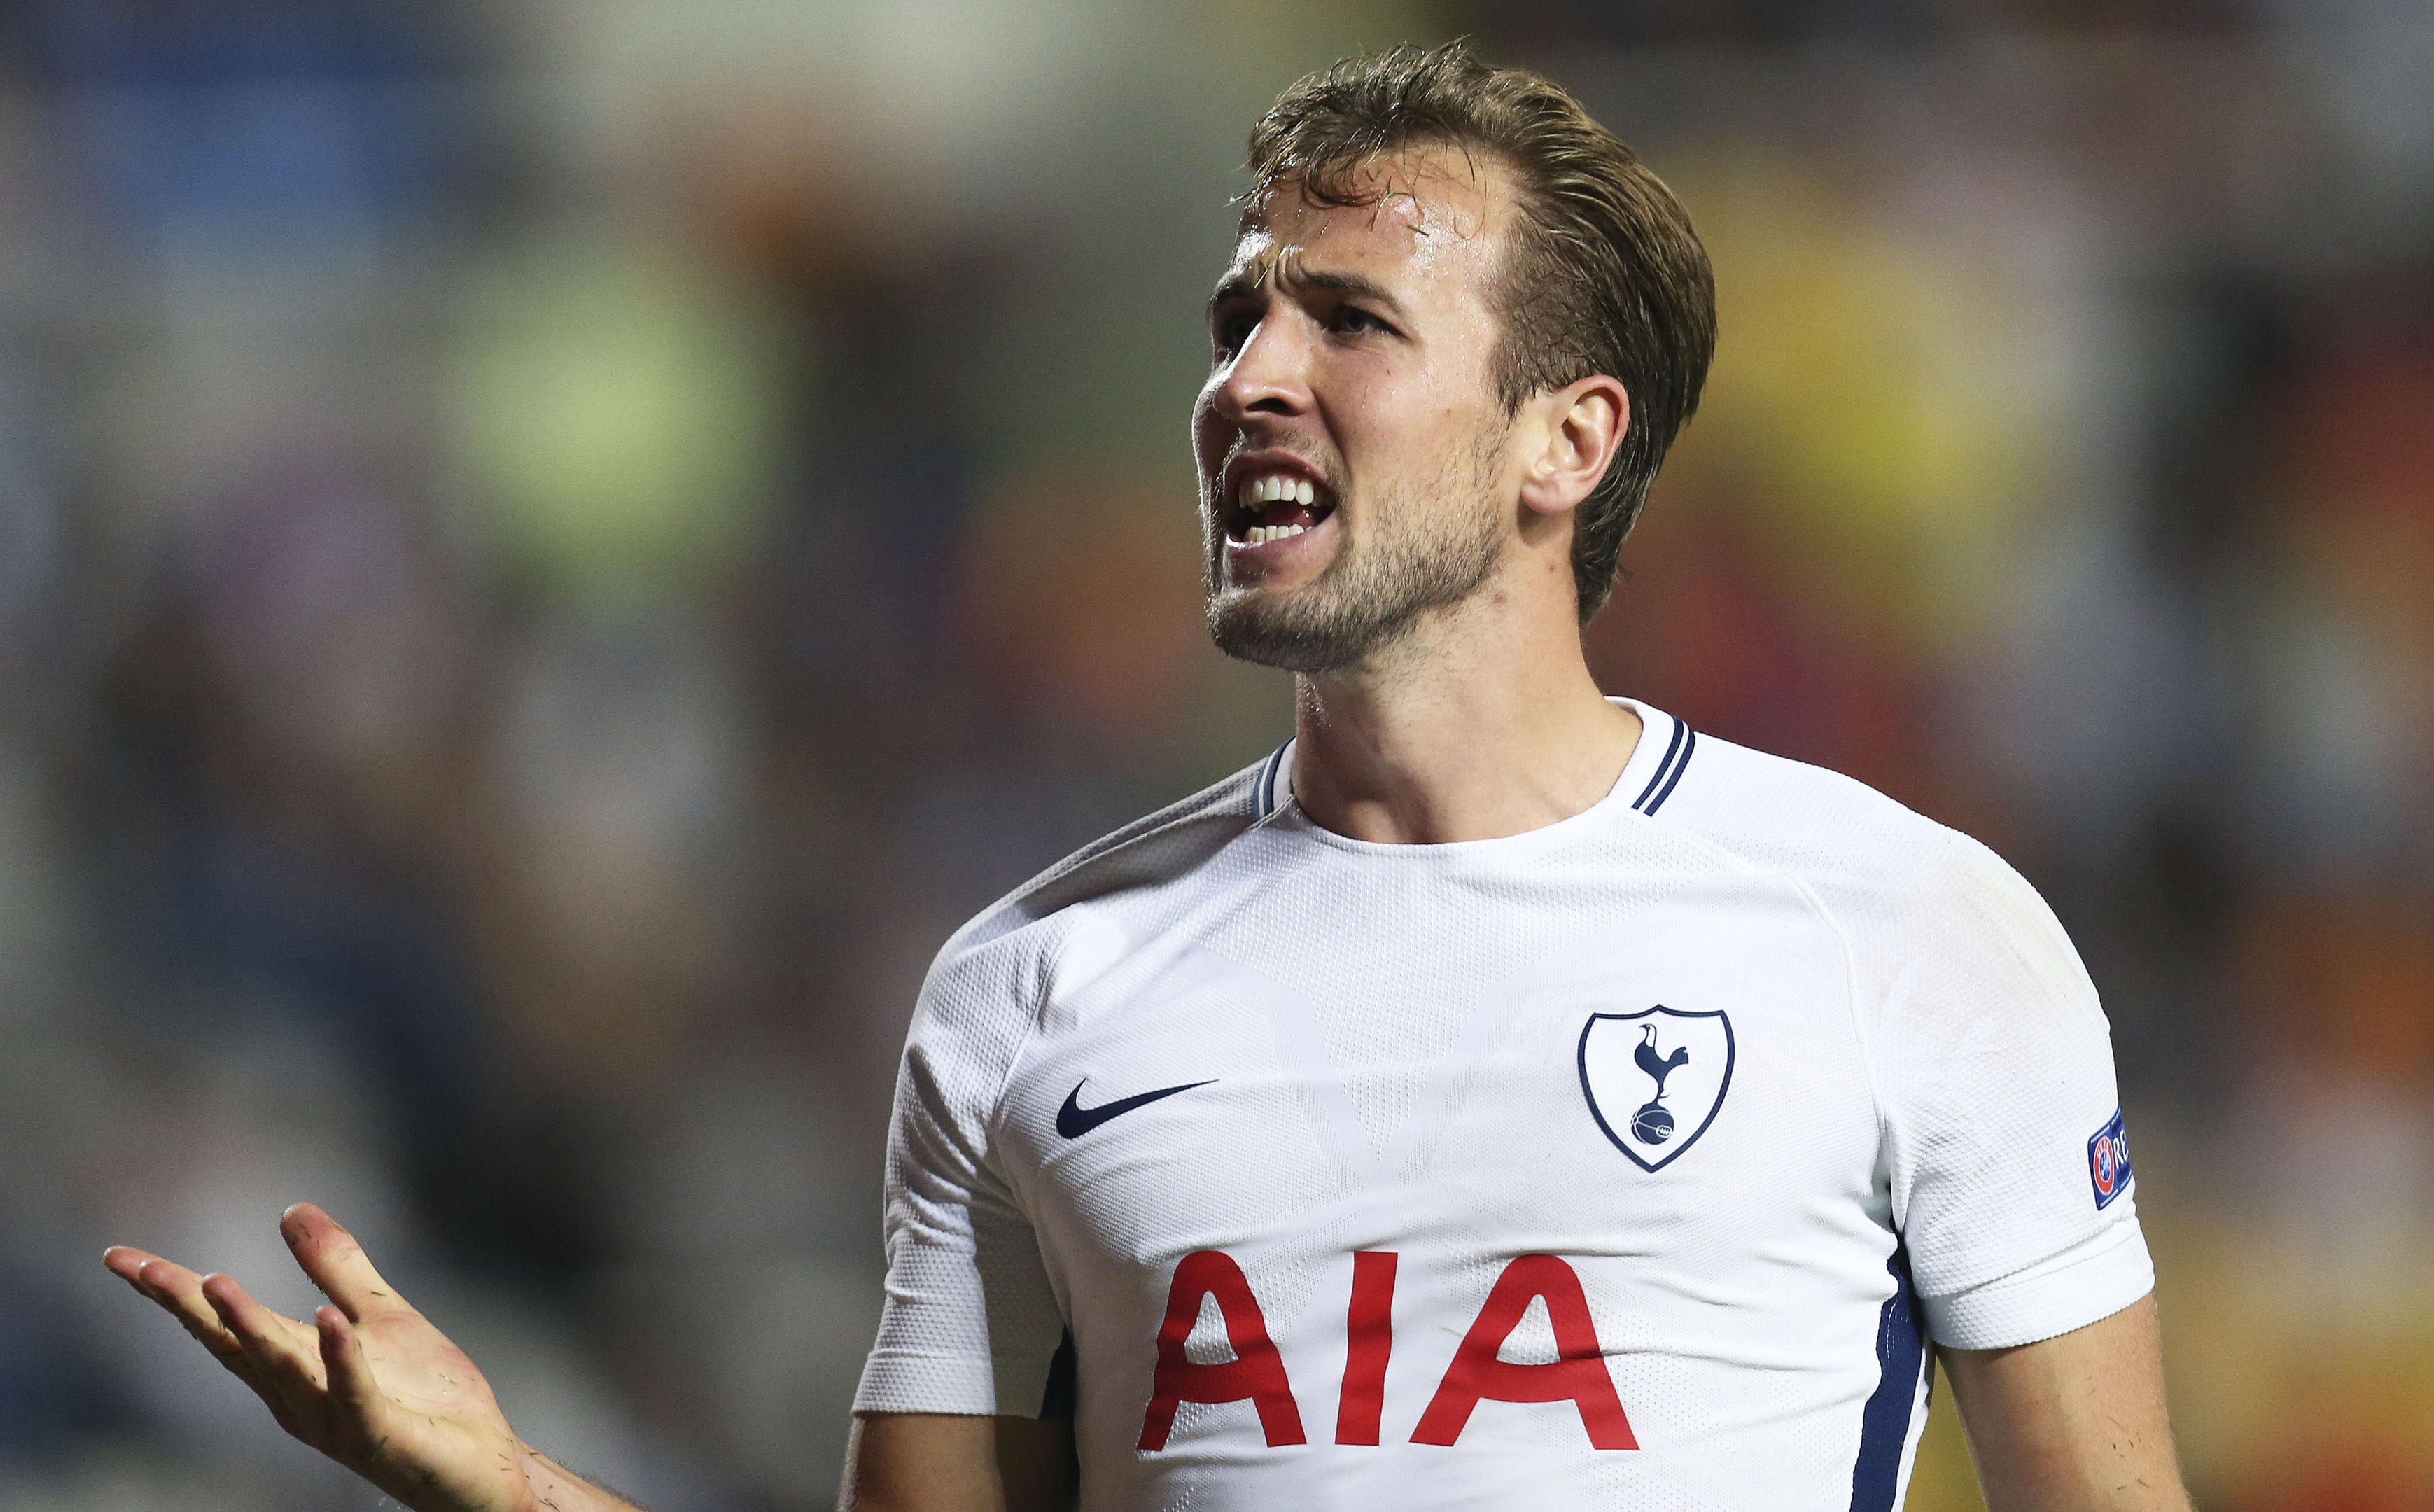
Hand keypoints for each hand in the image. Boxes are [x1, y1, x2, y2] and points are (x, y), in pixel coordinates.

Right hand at [103, 1204, 536, 1511]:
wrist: (480, 1466)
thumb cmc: (427, 1398)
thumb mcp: (380, 1316)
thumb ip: (336, 1267)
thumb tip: (291, 1209)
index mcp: (292, 1369)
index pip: (223, 1325)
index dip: (173, 1291)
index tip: (122, 1256)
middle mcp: (298, 1398)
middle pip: (232, 1345)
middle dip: (186, 1306)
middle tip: (138, 1267)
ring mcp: (336, 1418)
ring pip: (282, 1368)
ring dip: (249, 1326)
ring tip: (212, 1281)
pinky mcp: (382, 1433)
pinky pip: (354, 1392)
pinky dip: (339, 1357)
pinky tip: (325, 1320)